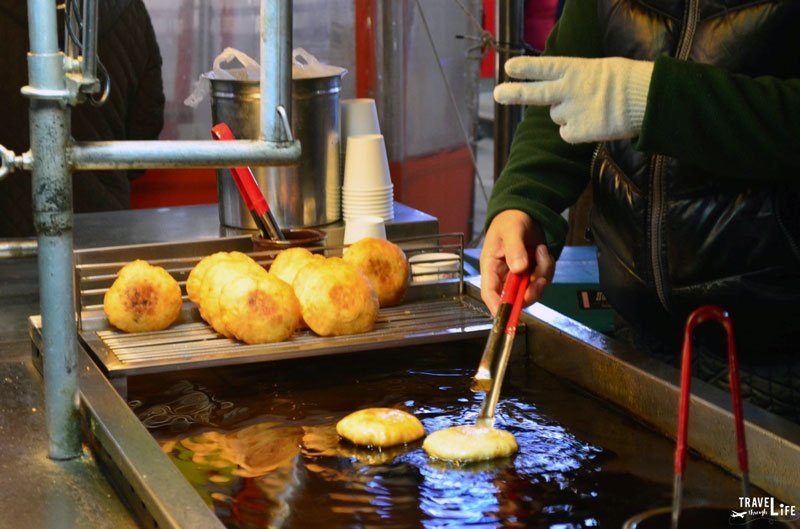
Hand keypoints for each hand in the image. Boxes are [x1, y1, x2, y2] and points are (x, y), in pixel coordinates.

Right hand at [479, 209, 553, 314]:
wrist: (525, 214)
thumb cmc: (510, 221)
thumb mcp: (511, 230)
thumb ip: (514, 248)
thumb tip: (519, 268)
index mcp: (491, 268)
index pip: (490, 293)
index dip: (497, 306)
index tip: (508, 313)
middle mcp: (504, 277)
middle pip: (514, 299)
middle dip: (529, 293)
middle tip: (539, 280)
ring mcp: (520, 277)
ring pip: (533, 290)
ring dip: (542, 274)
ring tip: (541, 251)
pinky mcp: (533, 274)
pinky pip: (544, 279)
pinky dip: (547, 266)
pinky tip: (542, 250)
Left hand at [494, 56, 653, 143]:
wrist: (646, 98)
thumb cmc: (629, 82)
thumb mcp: (600, 70)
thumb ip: (577, 79)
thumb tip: (564, 90)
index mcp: (576, 69)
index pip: (544, 67)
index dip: (525, 68)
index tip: (508, 68)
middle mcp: (568, 89)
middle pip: (534, 93)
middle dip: (513, 93)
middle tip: (497, 94)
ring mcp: (571, 110)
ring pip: (556, 116)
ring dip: (566, 115)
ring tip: (590, 109)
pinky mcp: (578, 131)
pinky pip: (567, 134)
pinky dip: (575, 132)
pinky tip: (592, 125)